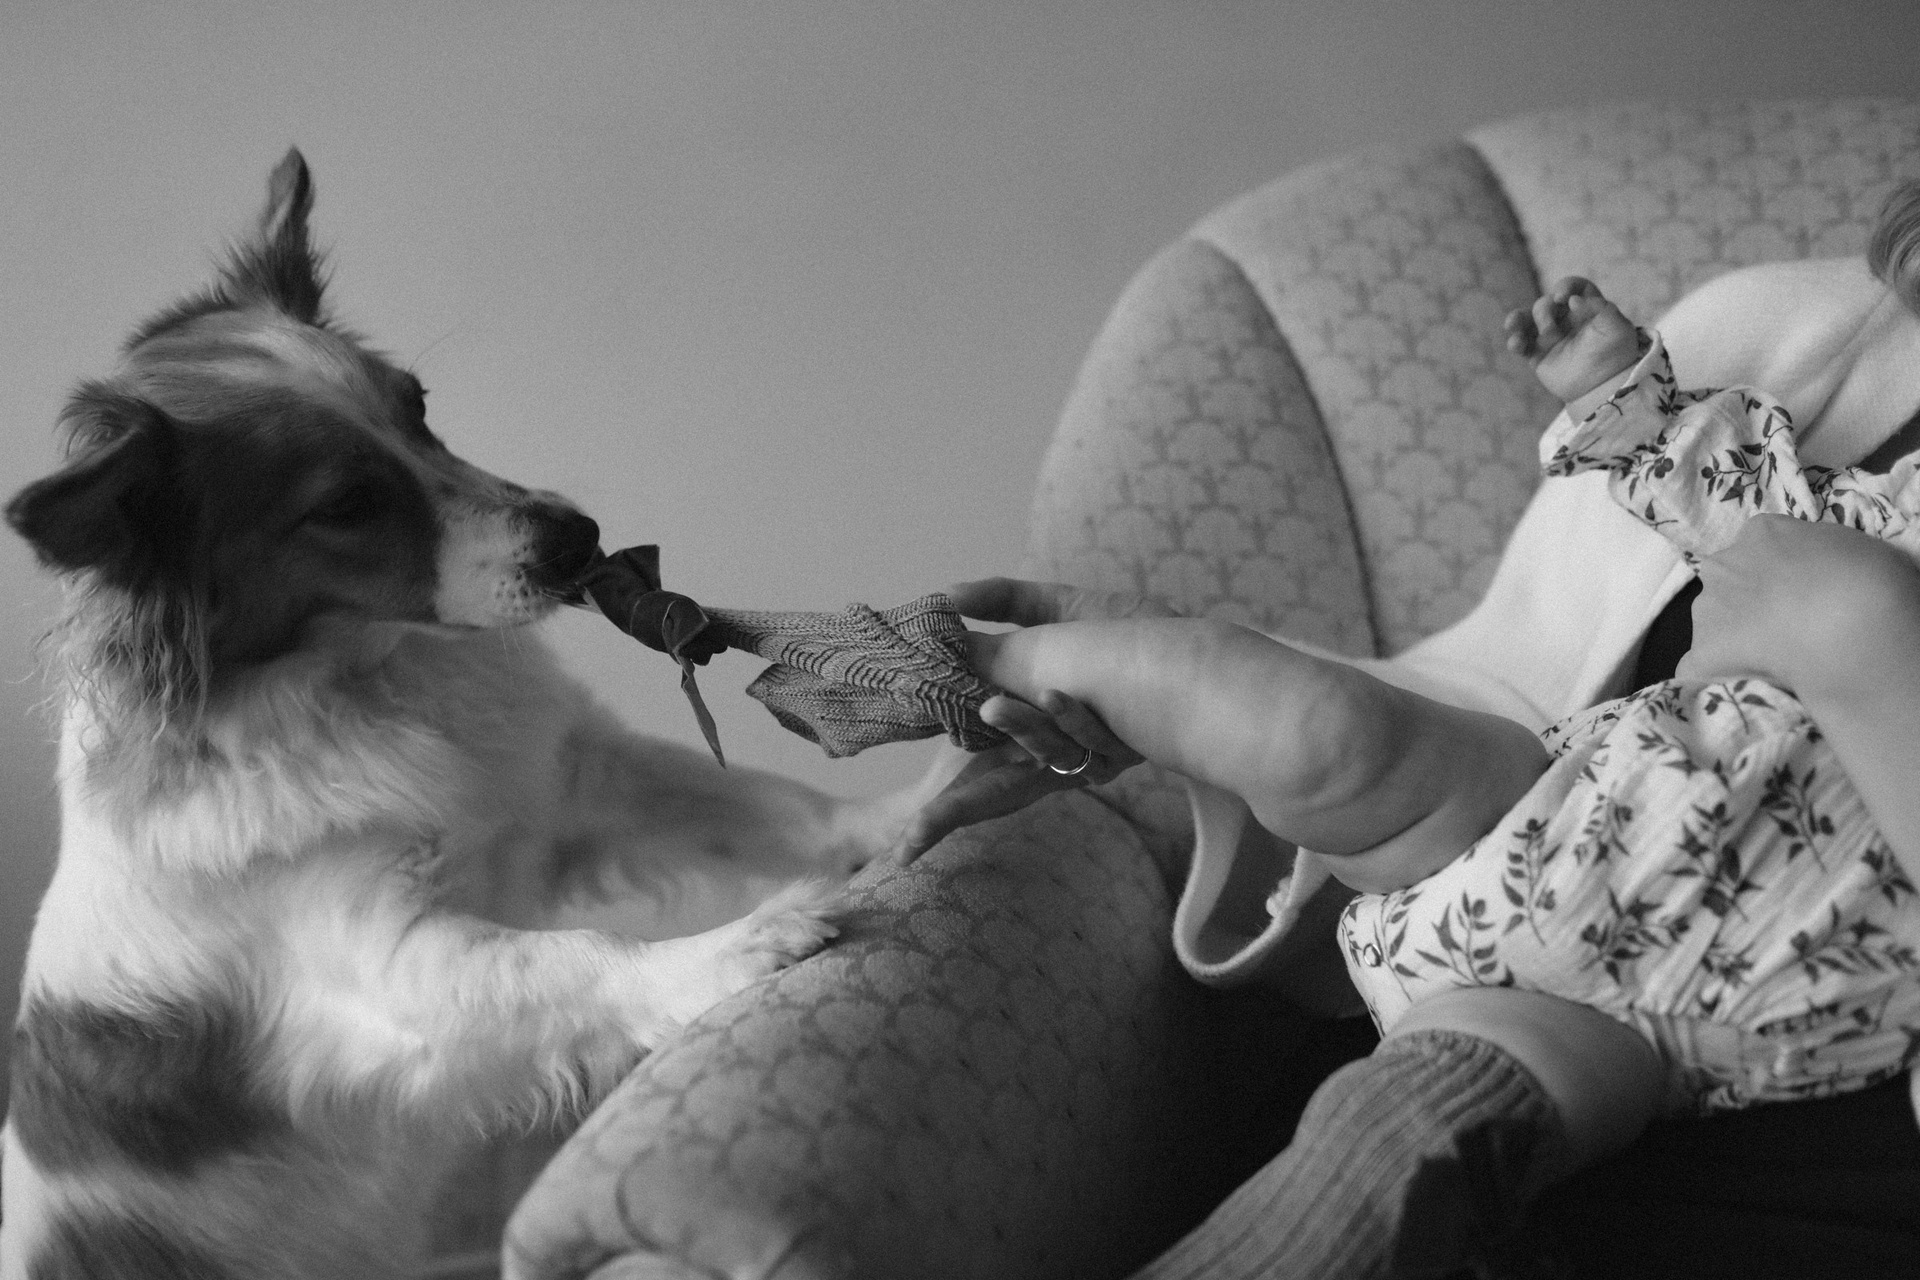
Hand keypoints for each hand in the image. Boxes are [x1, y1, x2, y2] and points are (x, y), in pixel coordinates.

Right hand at [894, 578, 1163, 860]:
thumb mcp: (1056, 610)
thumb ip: (1001, 607)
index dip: (938, 812)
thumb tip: (946, 600)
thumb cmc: (1130, 631)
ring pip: (1040, 753)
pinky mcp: (1123, 752)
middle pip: (991, 797)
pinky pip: (1087, 739)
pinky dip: (1073, 715)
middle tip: (908, 847)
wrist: (1205, 651)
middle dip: (947, 820)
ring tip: (991, 706)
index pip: (974, 776)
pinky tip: (1063, 695)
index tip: (902, 853)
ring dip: (1018, 727)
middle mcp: (1051, 752)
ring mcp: (1086, 755)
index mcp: (1027, 726)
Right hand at [1504, 276, 1642, 410]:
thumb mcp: (1618, 329)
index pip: (1573, 287)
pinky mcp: (1538, 354)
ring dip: (1517, 318)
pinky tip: (1515, 344)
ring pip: (1527, 319)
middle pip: (1546, 303)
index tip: (1563, 298)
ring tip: (1512, 324)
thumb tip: (1573, 300)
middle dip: (1544, 311)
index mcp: (1587, 309)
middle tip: (1551, 330)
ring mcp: (1550, 336)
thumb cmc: (1613, 357)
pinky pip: (1521, 343)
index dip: (1566, 286)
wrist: (1601, 387)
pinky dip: (1515, 341)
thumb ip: (1601, 308)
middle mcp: (1567, 320)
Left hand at [1677, 514, 1919, 694]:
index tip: (1799, 593)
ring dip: (1733, 639)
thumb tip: (1815, 567)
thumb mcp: (1849, 546)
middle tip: (1787, 628)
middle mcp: (1724, 564)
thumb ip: (1818, 554)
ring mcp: (1707, 607)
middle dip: (1749, 604)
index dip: (1779, 574)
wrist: (1845, 622)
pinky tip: (1726, 689)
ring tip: (1773, 660)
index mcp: (1762, 532)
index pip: (1758, 549)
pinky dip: (1707, 680)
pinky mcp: (1703, 651)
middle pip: (1728, 584)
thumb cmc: (1863, 578)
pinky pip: (1694, 669)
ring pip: (1711, 624)